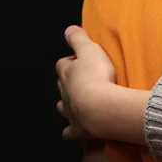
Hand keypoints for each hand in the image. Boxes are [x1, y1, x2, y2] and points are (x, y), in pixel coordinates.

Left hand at [56, 25, 116, 140]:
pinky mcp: (77, 128)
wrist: (100, 108)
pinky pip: (69, 131)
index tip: (80, 59)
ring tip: (79, 101)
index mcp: (67, 73)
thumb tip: (68, 29)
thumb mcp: (90, 49)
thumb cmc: (97, 77)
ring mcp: (69, 111)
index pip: (63, 64)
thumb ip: (79, 38)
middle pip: (62, 85)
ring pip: (63, 106)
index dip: (71, 60)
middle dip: (69, 81)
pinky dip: (71, 129)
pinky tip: (77, 127)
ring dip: (68, 103)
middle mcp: (64, 93)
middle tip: (83, 78)